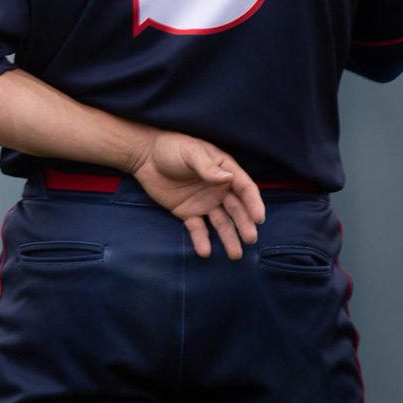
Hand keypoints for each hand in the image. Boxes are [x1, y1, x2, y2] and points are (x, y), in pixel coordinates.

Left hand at [128, 131, 265, 259]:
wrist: (144, 156)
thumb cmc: (172, 147)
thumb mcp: (191, 153)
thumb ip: (208, 167)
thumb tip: (228, 178)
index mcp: (225, 172)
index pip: (245, 189)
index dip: (253, 203)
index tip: (258, 218)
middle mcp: (220, 190)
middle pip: (237, 209)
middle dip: (244, 224)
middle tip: (250, 239)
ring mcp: (205, 203)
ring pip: (222, 223)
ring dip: (229, 238)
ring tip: (235, 255)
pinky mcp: (188, 213)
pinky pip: (198, 228)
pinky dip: (201, 240)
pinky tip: (204, 252)